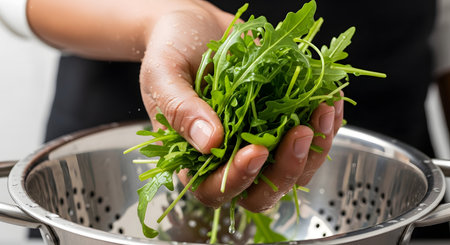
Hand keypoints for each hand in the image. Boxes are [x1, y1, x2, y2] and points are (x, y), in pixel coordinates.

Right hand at [139, 1, 342, 211]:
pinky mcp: (280, 121)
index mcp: (194, 155)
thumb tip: (209, 142)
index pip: (215, 189)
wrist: (195, 24)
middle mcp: (228, 155)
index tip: (256, 151)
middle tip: (299, 132)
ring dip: (315, 148)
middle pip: (262, 190)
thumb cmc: (171, 48)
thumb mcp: (163, 73)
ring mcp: (258, 139)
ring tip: (323, 110)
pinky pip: (309, 139)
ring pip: (293, 169)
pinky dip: (325, 124)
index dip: (238, 179)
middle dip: (287, 169)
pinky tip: (330, 100)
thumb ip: (180, 109)